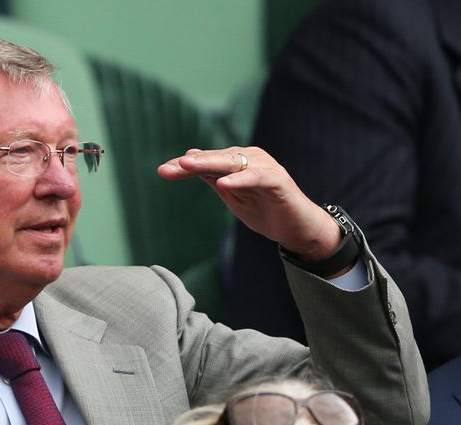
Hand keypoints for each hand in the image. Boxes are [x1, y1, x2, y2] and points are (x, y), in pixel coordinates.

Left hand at [158, 147, 341, 260]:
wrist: (297, 229)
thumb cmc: (264, 210)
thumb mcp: (231, 196)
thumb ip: (212, 177)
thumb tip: (187, 160)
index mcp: (237, 162)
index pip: (205, 162)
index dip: (183, 167)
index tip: (162, 171)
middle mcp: (250, 159)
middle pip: (215, 159)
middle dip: (191, 163)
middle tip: (170, 167)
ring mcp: (264, 168)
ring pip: (232, 162)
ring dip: (209, 163)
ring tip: (187, 166)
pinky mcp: (278, 181)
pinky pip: (257, 177)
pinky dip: (240, 179)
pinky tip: (223, 183)